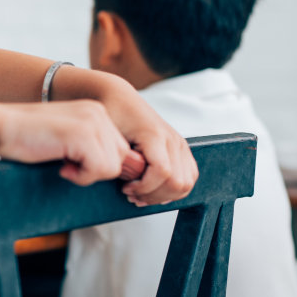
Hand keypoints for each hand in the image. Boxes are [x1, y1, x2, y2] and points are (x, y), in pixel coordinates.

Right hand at [0, 101, 132, 185]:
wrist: (0, 127)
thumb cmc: (27, 139)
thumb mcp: (67, 139)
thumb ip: (90, 147)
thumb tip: (120, 170)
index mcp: (96, 112)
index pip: (120, 149)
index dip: (101, 166)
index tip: (77, 168)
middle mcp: (98, 113)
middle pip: (121, 158)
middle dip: (97, 171)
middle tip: (69, 168)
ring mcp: (92, 122)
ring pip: (113, 166)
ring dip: (88, 175)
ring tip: (64, 167)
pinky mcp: (82, 135)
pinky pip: (99, 169)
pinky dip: (81, 177)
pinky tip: (62, 168)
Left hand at [94, 83, 196, 204]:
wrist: (120, 100)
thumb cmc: (112, 115)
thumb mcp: (108, 135)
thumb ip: (116, 158)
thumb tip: (120, 181)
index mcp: (155, 135)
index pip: (163, 172)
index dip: (145, 188)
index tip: (126, 188)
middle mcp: (172, 139)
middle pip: (177, 183)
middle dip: (154, 196)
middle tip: (132, 194)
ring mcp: (179, 144)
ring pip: (186, 184)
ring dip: (163, 196)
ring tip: (142, 194)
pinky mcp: (181, 149)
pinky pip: (189, 177)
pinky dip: (173, 190)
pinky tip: (153, 190)